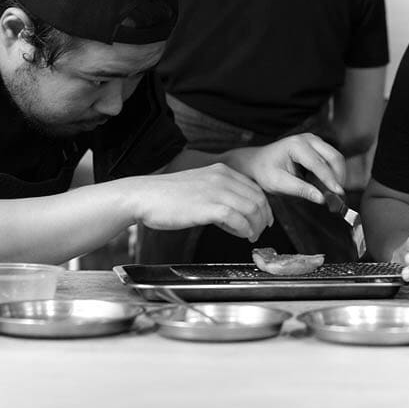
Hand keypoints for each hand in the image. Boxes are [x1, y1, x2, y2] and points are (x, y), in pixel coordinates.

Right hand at [132, 163, 273, 241]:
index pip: (254, 187)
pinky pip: (237, 218)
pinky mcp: (207, 206)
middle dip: (263, 217)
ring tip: (251, 236)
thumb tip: (235, 214)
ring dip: (255, 225)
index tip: (264, 219)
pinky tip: (242, 235)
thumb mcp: (200, 186)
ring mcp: (215, 191)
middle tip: (260, 231)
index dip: (264, 206)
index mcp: (221, 171)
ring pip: (251, 208)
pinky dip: (244, 229)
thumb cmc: (167, 196)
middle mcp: (222, 177)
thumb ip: (219, 195)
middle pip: (257, 198)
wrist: (144, 196)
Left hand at [225, 133, 345, 203]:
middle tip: (338, 195)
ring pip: (335, 157)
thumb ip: (301, 190)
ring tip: (332, 192)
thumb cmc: (264, 172)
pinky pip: (331, 158)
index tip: (338, 194)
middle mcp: (307, 139)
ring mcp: (313, 140)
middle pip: (333, 157)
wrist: (257, 162)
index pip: (318, 164)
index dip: (330, 180)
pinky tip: (327, 185)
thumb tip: (322, 198)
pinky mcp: (316, 145)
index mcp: (296, 146)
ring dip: (338, 175)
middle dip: (339, 177)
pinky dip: (333, 172)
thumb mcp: (278, 184)